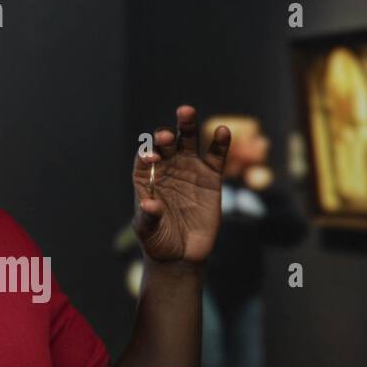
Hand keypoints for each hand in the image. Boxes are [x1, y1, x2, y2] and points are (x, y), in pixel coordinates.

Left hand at [131, 105, 229, 263]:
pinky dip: (220, 143)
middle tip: (165, 135)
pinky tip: (222, 131)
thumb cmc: (158, 241)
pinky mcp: (211, 177)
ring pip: (188, 142)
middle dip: (164, 136)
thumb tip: (149, 204)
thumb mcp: (148, 231)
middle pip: (165, 144)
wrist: (182, 255)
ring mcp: (189, 169)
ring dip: (187, 126)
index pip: (144, 158)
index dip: (146, 154)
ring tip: (186, 112)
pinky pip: (216, 156)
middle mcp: (167, 168)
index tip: (152, 158)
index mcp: (146, 177)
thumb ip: (148, 217)